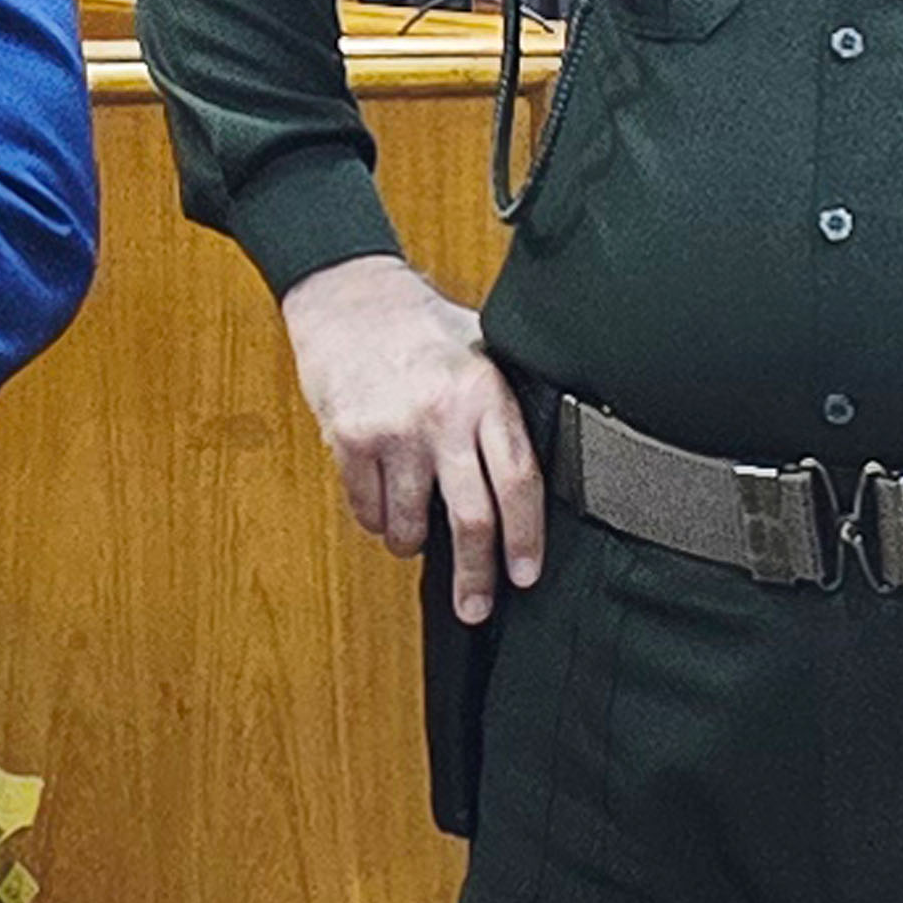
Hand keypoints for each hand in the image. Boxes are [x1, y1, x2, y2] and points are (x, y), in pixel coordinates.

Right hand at [283, 253, 545, 620]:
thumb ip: (508, 401)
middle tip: (475, 607)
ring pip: (412, 524)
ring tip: (417, 536)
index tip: (525, 573)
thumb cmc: (419, 323)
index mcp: (484, 394)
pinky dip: (379, 522)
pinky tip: (386, 508)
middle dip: (476, 576)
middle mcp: (442, 416)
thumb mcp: (482, 347)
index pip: (518, 482)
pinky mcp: (349, 440)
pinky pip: (368, 510)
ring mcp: (392, 432)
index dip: (526, 537)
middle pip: (470, 519)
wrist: (345, 294)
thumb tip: (557, 453)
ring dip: (414, 543)